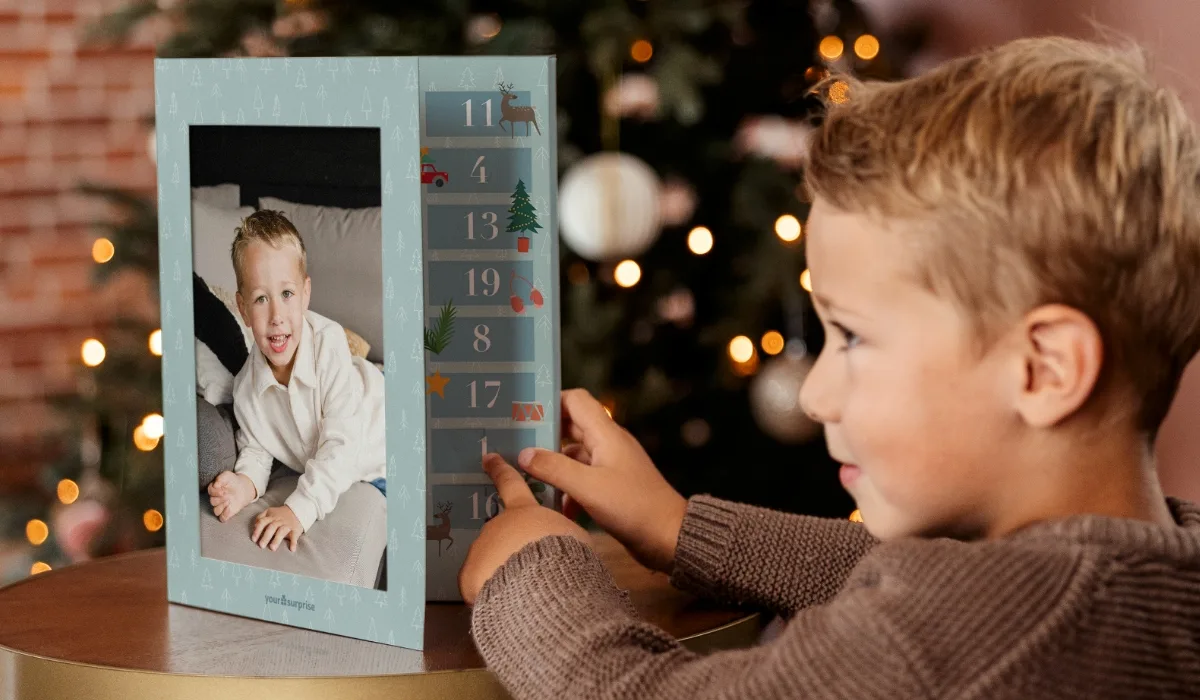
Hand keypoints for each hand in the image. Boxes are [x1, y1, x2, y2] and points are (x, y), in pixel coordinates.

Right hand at [208, 471, 256, 521]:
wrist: (243, 488)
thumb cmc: (233, 481)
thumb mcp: (227, 475)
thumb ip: (221, 478)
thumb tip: (215, 485)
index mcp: (214, 489)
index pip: (210, 492)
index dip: (215, 492)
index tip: (223, 490)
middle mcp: (215, 498)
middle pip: (212, 502)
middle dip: (220, 499)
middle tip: (227, 495)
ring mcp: (221, 506)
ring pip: (216, 511)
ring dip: (222, 507)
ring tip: (229, 501)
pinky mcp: (227, 512)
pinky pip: (222, 518)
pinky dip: (225, 515)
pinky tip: (229, 508)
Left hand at [252, 506, 302, 551]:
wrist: (297, 511)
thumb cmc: (279, 514)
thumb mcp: (269, 512)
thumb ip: (260, 518)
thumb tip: (254, 526)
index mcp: (271, 517)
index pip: (262, 522)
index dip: (257, 530)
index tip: (254, 539)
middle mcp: (279, 521)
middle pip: (271, 527)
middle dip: (266, 537)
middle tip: (261, 546)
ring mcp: (287, 525)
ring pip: (282, 531)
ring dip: (277, 540)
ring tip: (272, 548)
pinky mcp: (295, 530)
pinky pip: (294, 536)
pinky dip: (293, 542)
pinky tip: (292, 549)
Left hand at [459, 454, 589, 604]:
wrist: (539, 586)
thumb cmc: (563, 555)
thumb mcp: (573, 536)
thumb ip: (560, 531)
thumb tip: (559, 537)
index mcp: (524, 511)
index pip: (511, 484)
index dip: (500, 470)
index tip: (488, 458)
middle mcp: (497, 526)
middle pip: (502, 533)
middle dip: (511, 547)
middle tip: (528, 567)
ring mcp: (479, 549)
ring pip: (490, 560)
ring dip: (502, 570)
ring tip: (522, 590)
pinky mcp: (469, 575)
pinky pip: (479, 584)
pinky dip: (490, 591)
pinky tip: (505, 601)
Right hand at [517, 389, 687, 572]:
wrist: (668, 536)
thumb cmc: (632, 506)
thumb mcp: (587, 487)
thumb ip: (553, 468)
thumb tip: (522, 454)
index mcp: (606, 434)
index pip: (576, 400)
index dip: (550, 401)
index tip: (523, 414)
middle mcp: (608, 444)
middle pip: (570, 428)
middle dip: (543, 437)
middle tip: (513, 447)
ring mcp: (610, 465)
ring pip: (573, 456)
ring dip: (553, 468)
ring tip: (527, 480)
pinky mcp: (611, 487)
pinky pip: (582, 479)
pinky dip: (568, 490)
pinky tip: (557, 508)